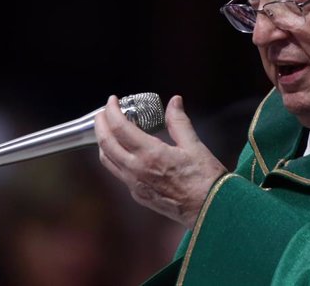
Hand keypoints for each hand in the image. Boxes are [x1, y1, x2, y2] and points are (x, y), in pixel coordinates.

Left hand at [95, 94, 227, 228]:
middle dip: (100, 124)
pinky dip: (114, 157)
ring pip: (107, 160)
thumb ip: (179, 122)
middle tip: (104, 111)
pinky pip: (118, 173)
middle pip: (106, 143)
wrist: (209, 210)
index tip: (113, 100)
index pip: (120, 128)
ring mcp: (135, 185)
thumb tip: (174, 102)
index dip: (112, 111)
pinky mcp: (139, 195)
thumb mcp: (194, 145)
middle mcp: (137, 170)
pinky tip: (124, 151)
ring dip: (104, 141)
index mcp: (150, 155)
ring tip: (109, 129)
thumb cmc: (205, 179)